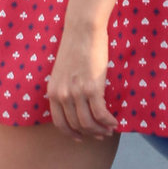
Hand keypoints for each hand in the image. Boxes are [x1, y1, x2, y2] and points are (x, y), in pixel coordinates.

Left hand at [47, 20, 118, 139]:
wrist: (82, 30)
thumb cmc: (75, 47)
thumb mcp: (61, 71)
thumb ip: (62, 88)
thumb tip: (65, 102)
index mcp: (53, 92)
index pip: (60, 123)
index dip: (71, 133)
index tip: (80, 137)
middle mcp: (62, 95)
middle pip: (76, 125)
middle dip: (90, 133)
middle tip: (101, 135)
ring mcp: (77, 93)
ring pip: (89, 123)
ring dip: (101, 130)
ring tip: (109, 129)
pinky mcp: (92, 88)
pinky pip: (100, 114)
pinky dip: (108, 121)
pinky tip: (115, 122)